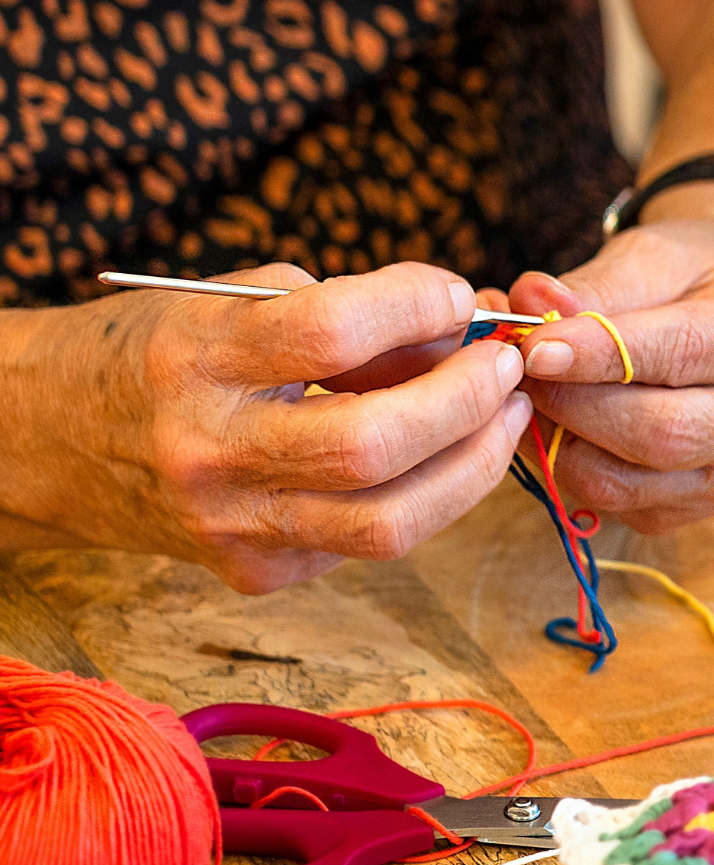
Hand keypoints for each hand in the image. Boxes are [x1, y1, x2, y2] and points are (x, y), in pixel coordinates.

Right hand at [0, 263, 531, 590]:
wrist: (56, 438)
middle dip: (467, 398)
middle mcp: (211, 452)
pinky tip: (440, 455)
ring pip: (391, 521)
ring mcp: (233, 526)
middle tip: (507, 363)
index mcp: (198, 361)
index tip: (454, 292)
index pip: (329, 332)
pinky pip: (367, 543)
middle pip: (374, 443)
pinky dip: (423, 495)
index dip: (414, 305)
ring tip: (503, 414)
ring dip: (473, 464)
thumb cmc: (164, 351)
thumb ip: (350, 312)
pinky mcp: (256, 573)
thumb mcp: (237, 301)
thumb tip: (465, 323)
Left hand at [507, 219, 713, 535]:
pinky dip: (572, 470)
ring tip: (530, 399)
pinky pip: (620, 506)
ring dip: (560, 444)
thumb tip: (528, 301)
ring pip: (628, 483)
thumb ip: (594, 285)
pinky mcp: (702, 509)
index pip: (679, 354)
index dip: (598, 356)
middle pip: (658, 432)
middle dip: (572, 405)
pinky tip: (558, 429)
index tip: (534, 348)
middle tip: (517, 374)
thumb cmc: (690, 281)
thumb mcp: (653, 257)